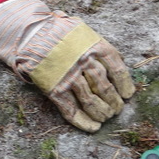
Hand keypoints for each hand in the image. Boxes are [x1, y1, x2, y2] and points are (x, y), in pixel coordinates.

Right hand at [0, 0, 134, 131]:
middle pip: (105, 87)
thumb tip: (114, 65)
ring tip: (107, 117)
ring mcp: (68, 76)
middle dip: (114, 101)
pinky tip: (92, 127)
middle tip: (118, 109)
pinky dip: (82, 121)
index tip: (128, 95)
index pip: (117, 68)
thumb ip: (97, 46)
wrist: (29, 32)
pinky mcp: (54, 88)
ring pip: (91, 101)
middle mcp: (83, 62)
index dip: (125, 84)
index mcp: (94, 45)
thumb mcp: (81, 31)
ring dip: (101, 112)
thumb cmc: (57, 31)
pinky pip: (70, 109)